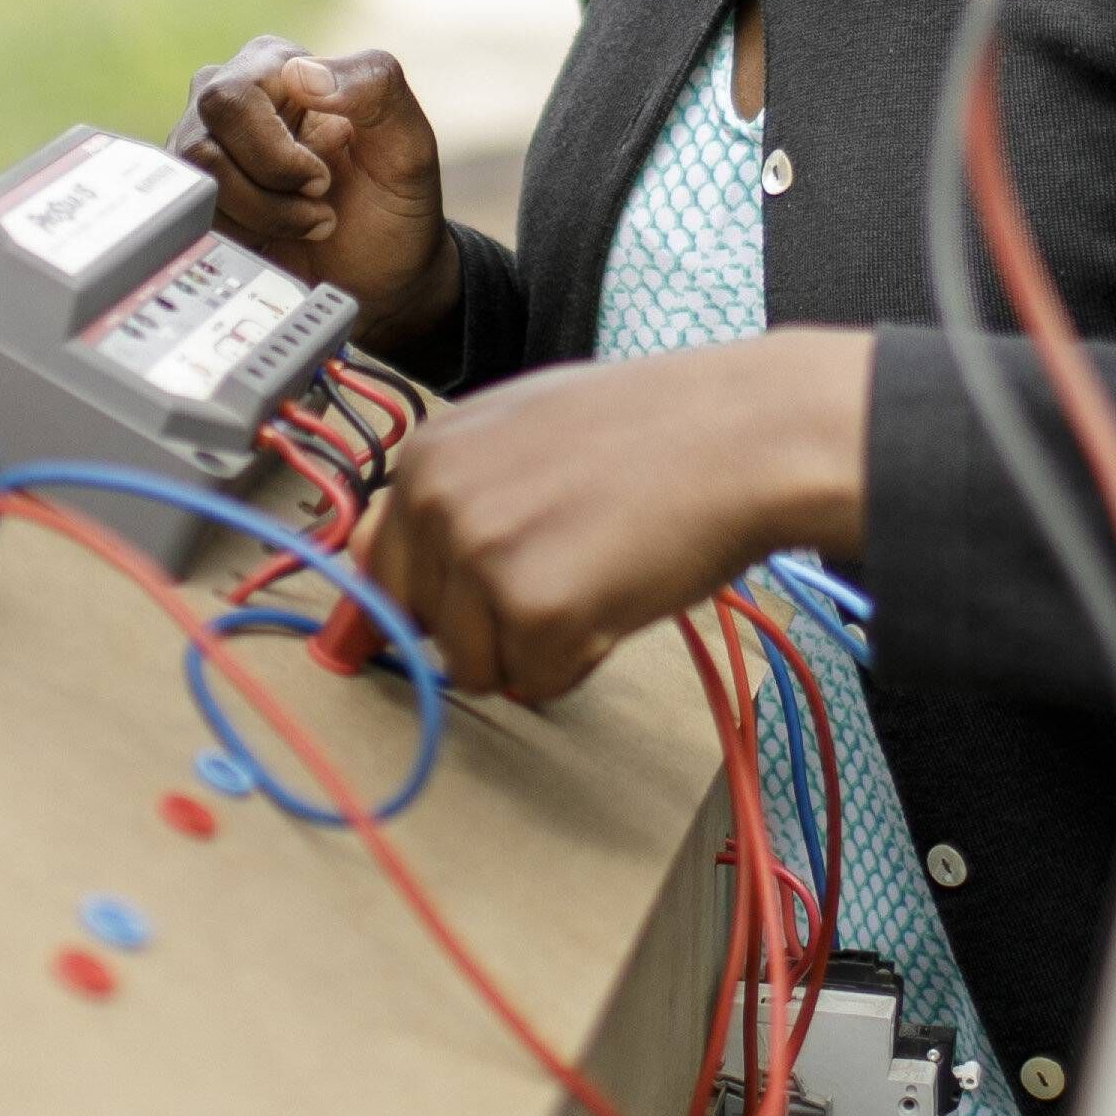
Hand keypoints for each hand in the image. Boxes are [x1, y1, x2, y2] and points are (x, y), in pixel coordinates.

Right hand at [172, 37, 459, 345]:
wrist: (381, 277)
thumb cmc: (393, 203)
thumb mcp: (409, 144)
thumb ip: (375, 88)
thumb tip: (302, 72)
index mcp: (278, 66)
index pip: (234, 98)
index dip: (276, 155)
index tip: (323, 181)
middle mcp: (231, 97)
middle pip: (202, 144)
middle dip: (266, 192)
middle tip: (316, 202)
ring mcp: (205, 146)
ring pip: (197, 187)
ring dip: (261, 219)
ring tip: (307, 223)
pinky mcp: (195, 193)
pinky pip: (190, 218)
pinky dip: (242, 238)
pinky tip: (276, 237)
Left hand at [349, 326, 870, 701]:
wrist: (739, 434)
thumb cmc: (649, 431)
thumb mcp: (519, 430)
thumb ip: (452, 490)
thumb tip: (375, 557)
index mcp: (425, 456)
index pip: (377, 569)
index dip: (431, 599)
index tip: (467, 606)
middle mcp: (435, 502)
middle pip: (420, 627)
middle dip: (483, 624)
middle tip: (562, 571)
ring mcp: (481, 556)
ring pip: (473, 667)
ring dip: (532, 647)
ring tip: (595, 576)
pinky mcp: (535, 609)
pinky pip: (534, 685)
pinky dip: (579, 663)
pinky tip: (618, 597)